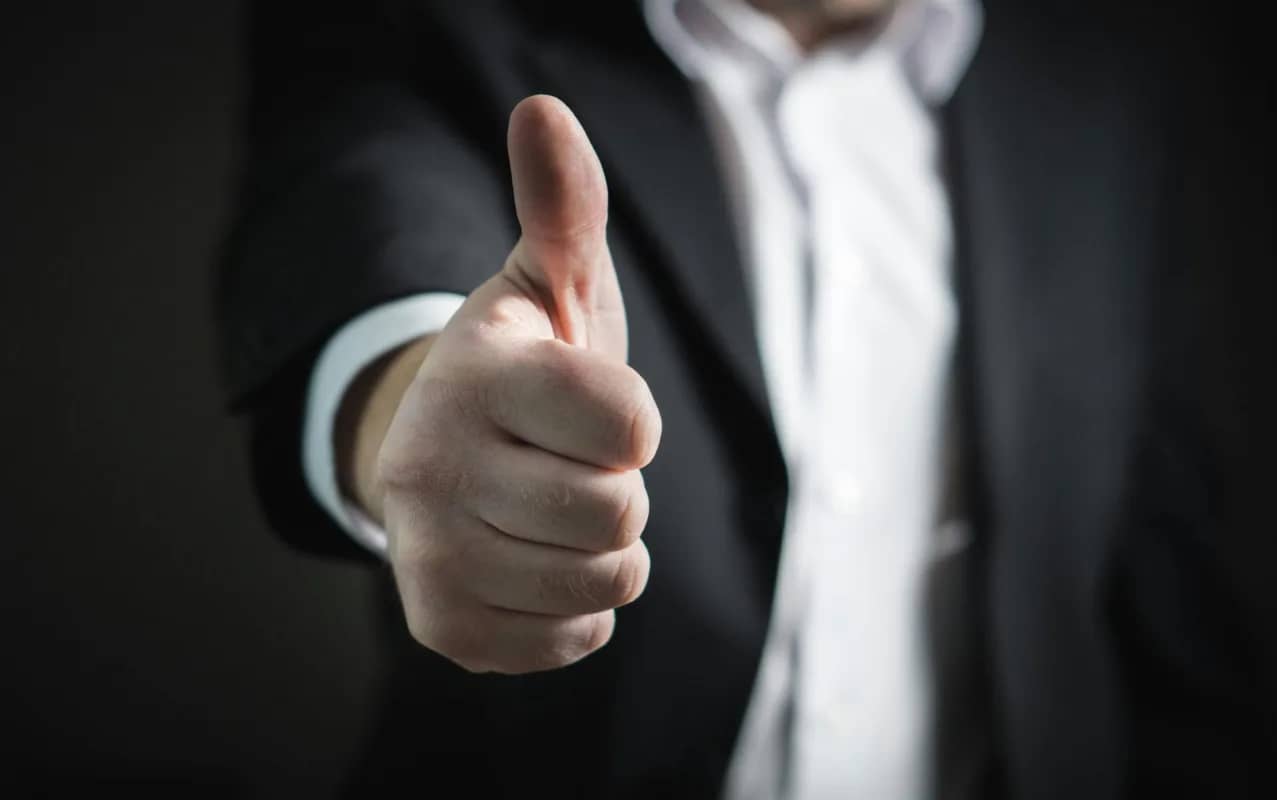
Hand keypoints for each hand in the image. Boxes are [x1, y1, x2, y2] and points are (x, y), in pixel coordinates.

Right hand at [372, 95, 660, 673]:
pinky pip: (576, 637)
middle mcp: (431, 464)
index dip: (632, 420)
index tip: (591, 407)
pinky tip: (536, 560)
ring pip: (605, 582)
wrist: (442, 454)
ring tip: (552, 509)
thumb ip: (563, 208)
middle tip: (566, 462)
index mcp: (474, 372)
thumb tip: (545, 112)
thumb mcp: (546, 282)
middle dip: (617, 489)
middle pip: (618, 512)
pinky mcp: (440, 625)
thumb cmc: (523, 370)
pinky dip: (580, 607)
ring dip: (603, 548)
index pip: (631, 425)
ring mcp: (427, 553)